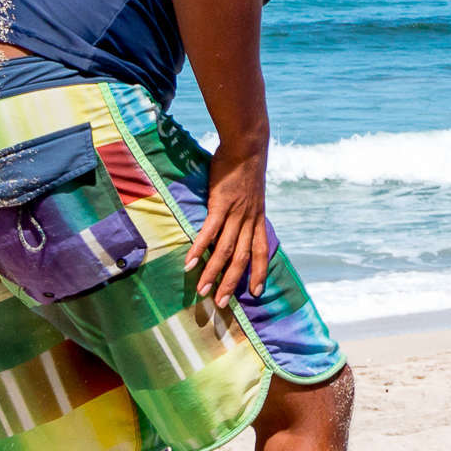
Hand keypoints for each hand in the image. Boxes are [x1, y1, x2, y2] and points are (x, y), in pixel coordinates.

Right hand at [184, 146, 274, 304]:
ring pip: (225, 249)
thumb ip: (246, 210)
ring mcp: (235, 213)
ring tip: (202, 291)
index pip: (262, 250)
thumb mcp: (252, 194)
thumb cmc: (245, 169)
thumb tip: (238, 219)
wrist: (247, 147)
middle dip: (232, 282)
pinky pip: (210, 231)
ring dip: (212, 272)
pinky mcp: (220, 205)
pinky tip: (189, 263)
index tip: (257, 292)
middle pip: (242, 257)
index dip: (260, 271)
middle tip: (221, 303)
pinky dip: (199, 248)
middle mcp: (249, 220)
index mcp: (258, 219)